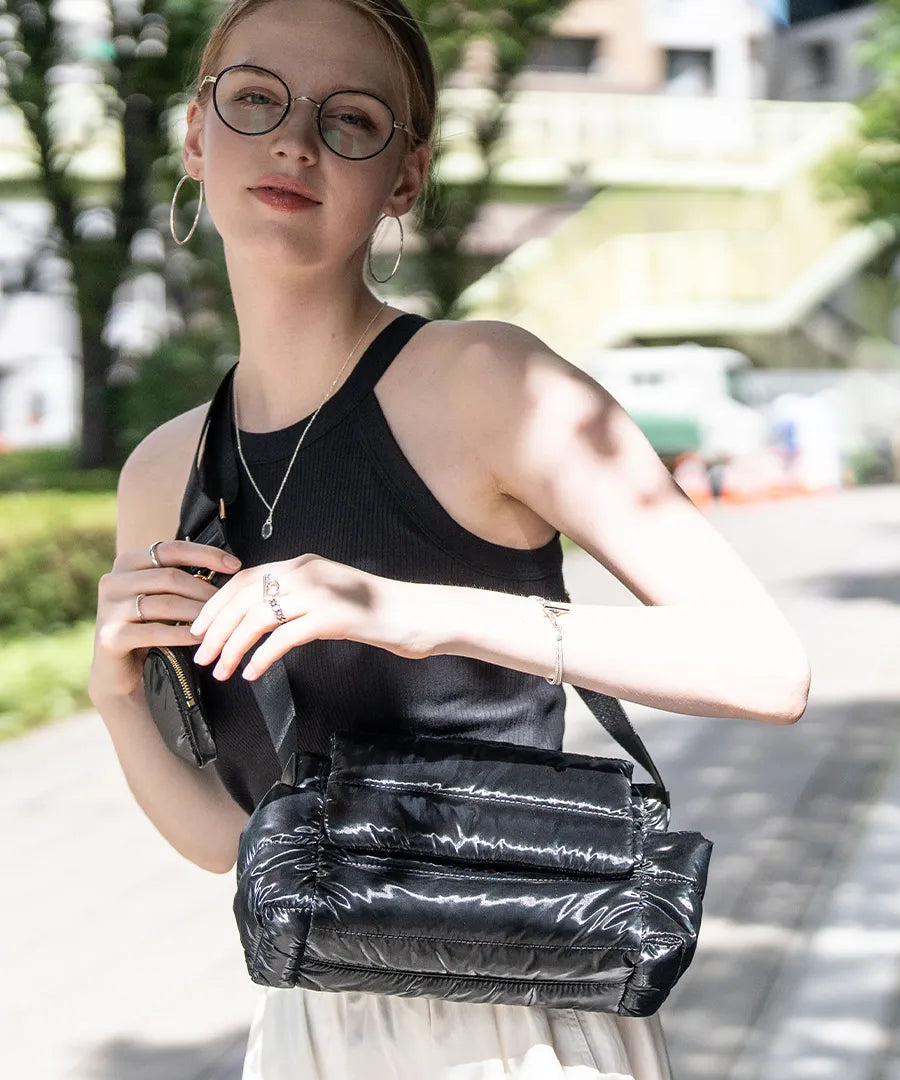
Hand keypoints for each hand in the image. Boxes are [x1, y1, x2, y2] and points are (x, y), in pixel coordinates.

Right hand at [89, 540, 242, 701]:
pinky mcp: (110, 637)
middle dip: (205, 590)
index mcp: (127, 563)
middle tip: (229, 602)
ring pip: (165, 604)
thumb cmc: (150, 629)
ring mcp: (108, 609)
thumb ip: (182, 579)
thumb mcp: (163, 598)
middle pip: (169, 577)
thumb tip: (230, 566)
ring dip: (198, 613)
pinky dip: (182, 634)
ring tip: (219, 621)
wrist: (120, 672)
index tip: (236, 565)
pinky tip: (201, 639)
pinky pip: (154, 631)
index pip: (171, 549)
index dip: (206, 554)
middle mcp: (113, 581)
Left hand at [189, 553, 433, 681]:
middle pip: (244, 598)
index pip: (243, 580)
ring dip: (232, 647)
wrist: (416, 615)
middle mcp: (306, 572)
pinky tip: (252, 673)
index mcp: (301, 564)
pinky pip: (284, 637)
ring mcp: (319, 592)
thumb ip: (297, 598)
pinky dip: (262, 656)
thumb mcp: (329, 595)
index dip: (215, 605)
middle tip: (202, 657)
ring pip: (258, 618)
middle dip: (215, 629)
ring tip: (222, 671)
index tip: (198, 630)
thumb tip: (258, 619)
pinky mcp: (332, 616)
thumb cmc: (375, 612)